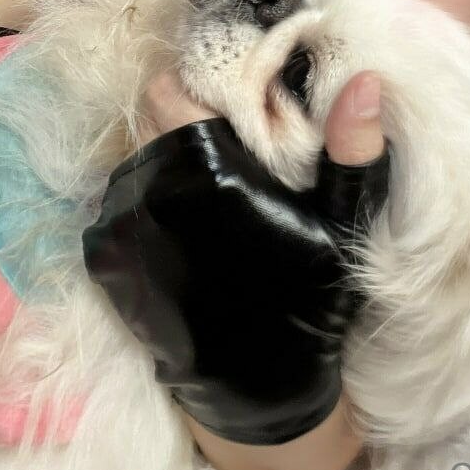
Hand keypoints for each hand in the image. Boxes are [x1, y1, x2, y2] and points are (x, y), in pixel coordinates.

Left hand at [82, 69, 390, 446]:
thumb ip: (352, 146)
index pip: (170, 87)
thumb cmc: (308, 297)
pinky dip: (147, 199)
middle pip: (148, 117)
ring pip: (133, 155)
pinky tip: (187, 224)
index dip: (201, 83)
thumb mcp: (342, 219)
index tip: (234, 99)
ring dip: (164, 157)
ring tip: (210, 183)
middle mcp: (148, 189)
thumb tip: (367, 79)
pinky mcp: (102, 257)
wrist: (257, 390)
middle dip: (184, 117)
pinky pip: (119, 201)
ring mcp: (118, 225)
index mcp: (203, 169)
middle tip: (230, 139)